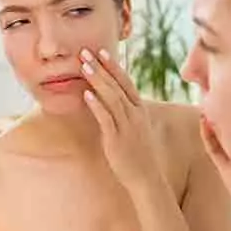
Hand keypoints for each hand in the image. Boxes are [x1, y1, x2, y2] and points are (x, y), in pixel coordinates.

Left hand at [80, 48, 162, 189]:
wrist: (147, 178)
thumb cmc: (138, 154)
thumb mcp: (134, 128)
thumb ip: (124, 113)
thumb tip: (109, 99)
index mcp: (140, 110)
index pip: (126, 82)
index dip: (113, 66)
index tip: (101, 51)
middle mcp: (135, 114)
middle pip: (117, 85)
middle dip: (100, 67)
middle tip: (85, 51)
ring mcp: (127, 126)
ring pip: (111, 97)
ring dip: (97, 80)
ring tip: (83, 66)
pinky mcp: (117, 139)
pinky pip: (106, 118)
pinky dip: (97, 104)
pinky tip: (87, 94)